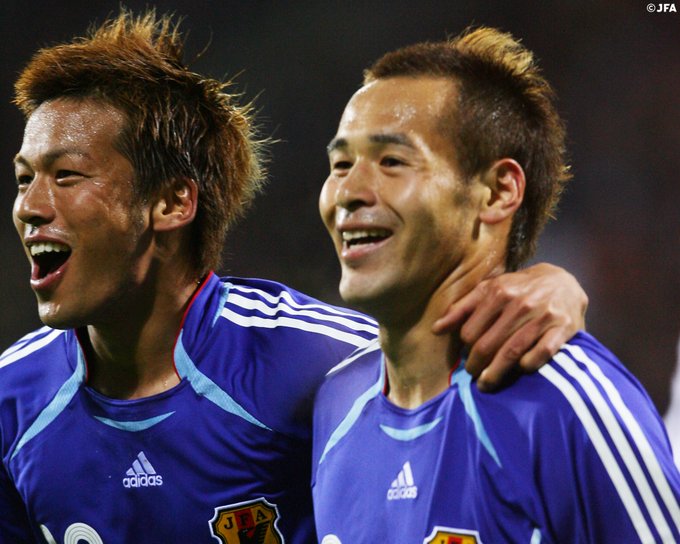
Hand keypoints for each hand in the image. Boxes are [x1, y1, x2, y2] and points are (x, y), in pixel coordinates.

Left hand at [433, 263, 586, 390]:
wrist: (563, 281)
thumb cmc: (519, 289)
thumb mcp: (489, 290)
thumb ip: (462, 308)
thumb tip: (436, 329)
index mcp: (498, 292)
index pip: (470, 331)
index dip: (465, 348)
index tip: (466, 356)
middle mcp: (519, 304)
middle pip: (487, 345)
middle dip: (475, 365)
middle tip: (473, 375)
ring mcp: (542, 316)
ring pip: (511, 352)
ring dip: (495, 373)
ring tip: (486, 384)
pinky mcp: (563, 329)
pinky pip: (541, 353)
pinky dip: (528, 364)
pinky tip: (520, 370)